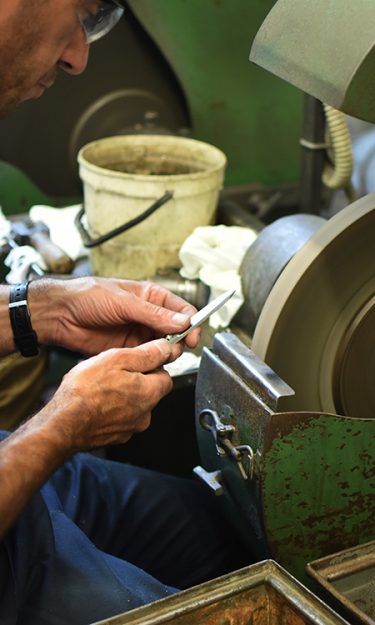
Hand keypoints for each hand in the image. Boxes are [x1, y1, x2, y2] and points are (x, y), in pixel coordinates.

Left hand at [29, 277, 200, 354]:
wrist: (60, 315)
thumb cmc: (86, 296)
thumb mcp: (123, 302)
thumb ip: (153, 314)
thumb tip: (181, 322)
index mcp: (151, 297)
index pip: (181, 310)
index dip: (191, 323)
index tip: (193, 336)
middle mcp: (148, 316)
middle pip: (177, 331)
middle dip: (181, 341)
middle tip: (177, 348)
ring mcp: (139, 334)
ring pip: (165, 346)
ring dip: (167, 353)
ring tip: (162, 355)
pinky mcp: (128, 350)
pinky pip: (148, 358)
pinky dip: (153, 362)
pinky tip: (149, 363)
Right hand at [45, 338, 177, 450]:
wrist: (63, 424)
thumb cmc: (86, 391)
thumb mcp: (117, 359)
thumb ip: (146, 354)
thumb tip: (165, 348)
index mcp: (149, 393)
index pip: (165, 376)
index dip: (152, 365)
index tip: (138, 360)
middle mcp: (145, 414)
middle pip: (150, 391)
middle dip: (136, 380)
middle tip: (114, 372)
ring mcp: (130, 428)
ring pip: (134, 405)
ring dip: (123, 395)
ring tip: (102, 388)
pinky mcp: (115, 436)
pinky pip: (120, 418)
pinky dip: (112, 410)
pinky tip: (96, 403)